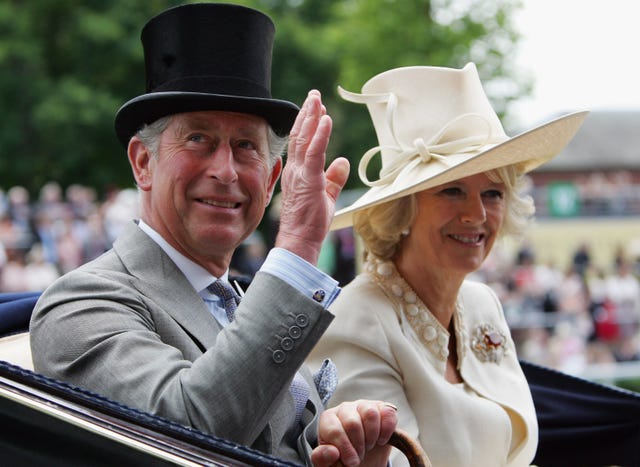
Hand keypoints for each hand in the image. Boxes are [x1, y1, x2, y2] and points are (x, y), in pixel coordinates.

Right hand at [275, 90, 349, 264]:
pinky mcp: (308, 179)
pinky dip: (320, 134)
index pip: (301, 143)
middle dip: (307, 113)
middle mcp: (295, 170)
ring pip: (304, 139)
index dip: (308, 124)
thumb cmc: (310, 223)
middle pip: (300, 135)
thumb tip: (342, 161)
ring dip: (312, 117)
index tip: (316, 109)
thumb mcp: (326, 197)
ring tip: (317, 99)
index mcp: (297, 173)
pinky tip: (326, 119)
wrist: (299, 240)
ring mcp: (300, 173)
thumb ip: (333, 178)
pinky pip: (314, 152)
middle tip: (314, 95)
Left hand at [311, 400, 397, 466]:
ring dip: (372, 436)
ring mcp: (364, 405)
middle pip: (353, 423)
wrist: (362, 458)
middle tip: (360, 454)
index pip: (335, 430)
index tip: (351, 462)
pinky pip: (388, 413)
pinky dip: (387, 430)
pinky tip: (381, 440)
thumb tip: (332, 452)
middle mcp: (345, 408)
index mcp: (329, 419)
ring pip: (370, 414)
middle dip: (359, 445)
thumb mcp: (329, 461)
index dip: (345, 449)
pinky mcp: (382, 408)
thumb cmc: (342, 458)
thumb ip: (323, 458)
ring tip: (369, 445)